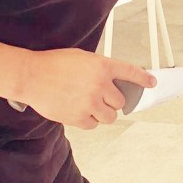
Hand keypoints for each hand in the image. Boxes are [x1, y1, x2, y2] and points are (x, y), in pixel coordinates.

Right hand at [15, 49, 155, 128]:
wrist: (30, 76)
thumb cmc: (52, 65)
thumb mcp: (80, 58)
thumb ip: (99, 69)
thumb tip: (112, 82)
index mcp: (101, 66)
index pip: (130, 72)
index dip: (143, 78)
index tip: (152, 82)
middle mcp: (99, 85)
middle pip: (120, 102)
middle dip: (112, 101)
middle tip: (101, 98)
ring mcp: (89, 102)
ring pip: (110, 117)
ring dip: (103, 113)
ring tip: (89, 106)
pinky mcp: (78, 117)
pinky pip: (93, 125)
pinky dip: (88, 121)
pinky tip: (78, 112)